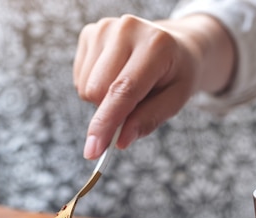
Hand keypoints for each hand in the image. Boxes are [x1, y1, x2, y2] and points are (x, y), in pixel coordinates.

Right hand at [74, 14, 233, 158]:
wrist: (175, 46)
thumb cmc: (176, 75)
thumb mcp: (176, 100)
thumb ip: (149, 119)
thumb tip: (120, 140)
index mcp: (155, 45)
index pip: (123, 91)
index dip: (106, 123)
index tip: (93, 151)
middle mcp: (127, 29)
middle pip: (97, 91)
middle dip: (110, 111)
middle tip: (134, 106)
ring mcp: (105, 27)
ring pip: (85, 87)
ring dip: (102, 100)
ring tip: (127, 87)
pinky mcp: (90, 32)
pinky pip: (80, 78)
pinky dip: (95, 87)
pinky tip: (114, 76)